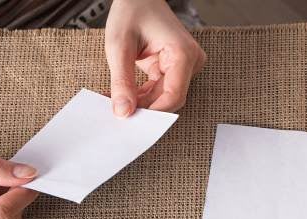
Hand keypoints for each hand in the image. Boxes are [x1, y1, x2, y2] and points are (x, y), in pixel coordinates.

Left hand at [105, 0, 205, 116]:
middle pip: (168, 98)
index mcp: (182, 53)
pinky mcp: (175, 68)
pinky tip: (125, 95)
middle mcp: (190, 61)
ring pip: (163, 97)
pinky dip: (141, 94)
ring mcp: (185, 65)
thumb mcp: (119, 46)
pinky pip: (160, 89)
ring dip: (140, 102)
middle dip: (143, 107)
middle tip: (118, 112)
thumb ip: (121, 81)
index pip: (173, 96)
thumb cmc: (132, 10)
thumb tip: (123, 111)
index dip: (152, 111)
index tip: (130, 118)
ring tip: (116, 100)